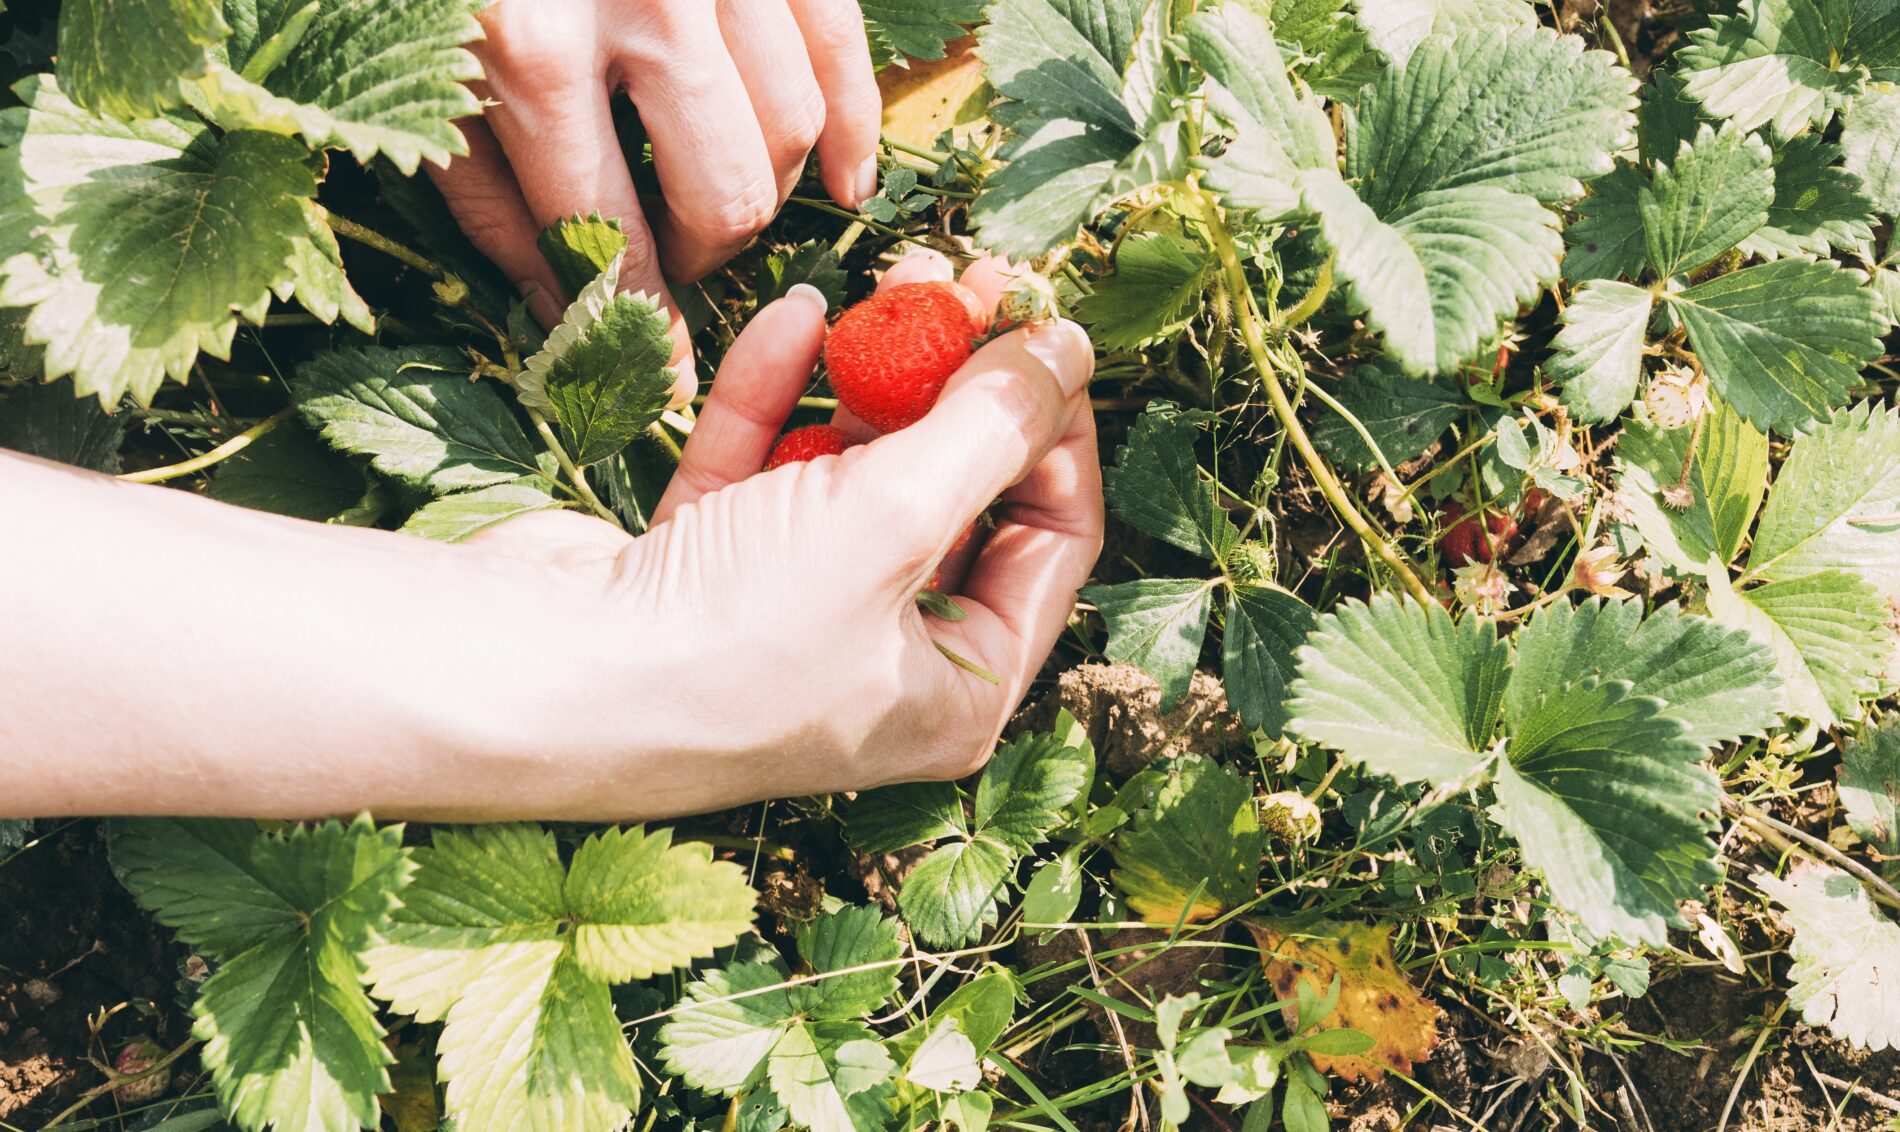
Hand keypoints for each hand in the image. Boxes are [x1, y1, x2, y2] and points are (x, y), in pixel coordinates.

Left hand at [433, 0, 881, 402]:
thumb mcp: (417, 70)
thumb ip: (486, 191)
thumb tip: (565, 309)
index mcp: (528, 49)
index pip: (606, 236)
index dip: (636, 324)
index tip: (654, 381)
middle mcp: (642, 3)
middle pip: (726, 193)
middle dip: (702, 252)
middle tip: (669, 256)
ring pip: (790, 128)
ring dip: (762, 190)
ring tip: (714, 198)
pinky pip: (842, 47)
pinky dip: (852, 125)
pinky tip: (846, 182)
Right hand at [469, 252, 1100, 817]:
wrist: (532, 676)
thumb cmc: (733, 637)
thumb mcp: (895, 521)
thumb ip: (990, 428)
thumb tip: (1067, 349)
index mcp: (958, 688)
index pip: (1052, 540)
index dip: (1058, 430)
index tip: (1042, 333)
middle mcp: (883, 658)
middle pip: (956, 495)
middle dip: (962, 385)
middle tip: (967, 281)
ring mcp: (792, 612)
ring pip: (859, 470)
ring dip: (874, 375)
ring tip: (892, 276)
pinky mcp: (706, 569)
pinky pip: (766, 467)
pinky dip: (779, 396)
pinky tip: (792, 317)